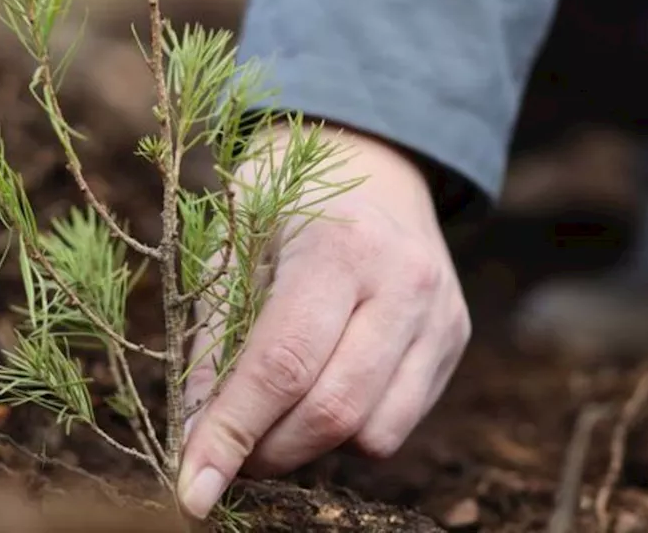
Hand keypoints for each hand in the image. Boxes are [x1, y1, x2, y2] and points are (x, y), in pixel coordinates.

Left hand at [176, 125, 470, 518]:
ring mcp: (440, 314)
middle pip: (332, 410)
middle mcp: (404, 282)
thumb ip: (214, 342)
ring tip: (274, 413)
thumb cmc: (284, 199)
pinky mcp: (454, 339)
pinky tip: (323, 390)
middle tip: (224, 453)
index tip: (193, 488)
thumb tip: (194, 438)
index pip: (282, 366)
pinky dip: (350, 429)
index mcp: (339, 246)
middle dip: (266, 452)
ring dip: (309, 447)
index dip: (232, 434)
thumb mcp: (232, 246)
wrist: (370, 159)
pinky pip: (398, 423)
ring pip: (372, 432)